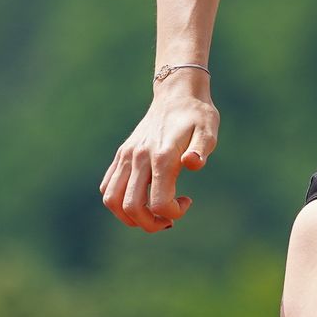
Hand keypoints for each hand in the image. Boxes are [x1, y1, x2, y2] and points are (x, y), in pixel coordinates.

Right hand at [100, 82, 218, 232]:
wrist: (177, 94)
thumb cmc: (198, 115)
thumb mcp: (209, 129)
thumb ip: (202, 148)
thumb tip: (193, 163)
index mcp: (162, 156)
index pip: (159, 202)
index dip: (174, 213)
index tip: (187, 201)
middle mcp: (138, 158)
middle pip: (130, 207)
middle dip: (150, 223)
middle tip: (169, 220)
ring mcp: (126, 157)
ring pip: (111, 200)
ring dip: (130, 217)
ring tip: (152, 214)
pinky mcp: (121, 155)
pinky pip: (107, 186)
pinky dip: (119, 201)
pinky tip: (140, 198)